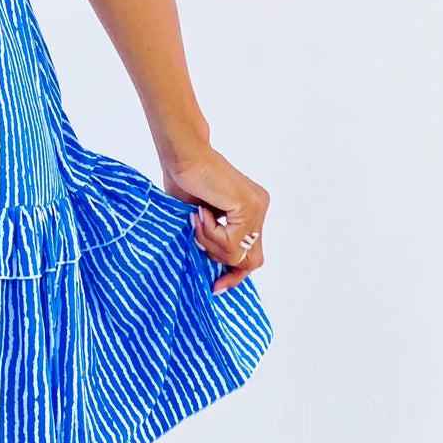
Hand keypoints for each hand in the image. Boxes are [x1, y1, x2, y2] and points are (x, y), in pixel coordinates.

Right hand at [161, 145, 268, 295]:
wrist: (182, 155)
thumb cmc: (184, 181)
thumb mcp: (201, 220)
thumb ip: (213, 240)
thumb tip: (214, 271)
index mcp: (251, 210)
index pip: (252, 253)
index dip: (235, 273)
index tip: (217, 287)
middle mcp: (260, 208)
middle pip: (252, 259)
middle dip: (225, 265)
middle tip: (204, 260)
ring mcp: (257, 207)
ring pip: (237, 254)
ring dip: (209, 243)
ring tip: (196, 220)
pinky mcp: (248, 207)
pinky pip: (230, 242)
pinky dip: (210, 234)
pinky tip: (200, 213)